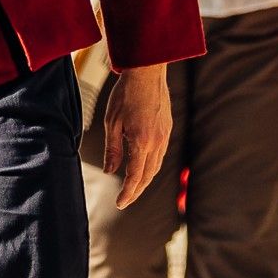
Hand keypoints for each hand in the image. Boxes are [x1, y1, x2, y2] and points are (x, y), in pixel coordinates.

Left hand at [101, 63, 171, 209]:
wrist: (147, 73)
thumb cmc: (125, 94)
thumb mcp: (112, 122)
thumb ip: (113, 150)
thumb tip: (109, 171)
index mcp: (141, 142)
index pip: (135, 176)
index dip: (128, 193)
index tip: (120, 203)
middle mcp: (156, 142)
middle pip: (148, 175)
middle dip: (136, 191)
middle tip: (125, 200)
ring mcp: (164, 136)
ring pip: (156, 166)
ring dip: (145, 179)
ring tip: (133, 187)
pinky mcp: (167, 129)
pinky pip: (161, 154)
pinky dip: (152, 165)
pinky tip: (143, 166)